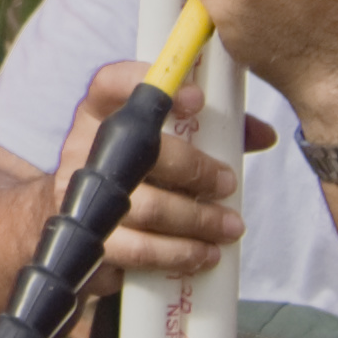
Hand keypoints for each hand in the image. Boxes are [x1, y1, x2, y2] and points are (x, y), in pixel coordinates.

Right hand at [47, 57, 274, 286]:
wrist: (73, 225)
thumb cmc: (132, 173)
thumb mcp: (161, 142)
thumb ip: (210, 131)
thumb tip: (264, 134)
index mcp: (99, 111)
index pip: (113, 83)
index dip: (149, 84)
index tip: (196, 100)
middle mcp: (82, 147)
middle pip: (140, 150)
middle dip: (194, 169)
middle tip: (228, 183)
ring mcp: (79, 195)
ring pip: (146, 206)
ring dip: (197, 219)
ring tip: (228, 226)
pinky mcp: (90, 240)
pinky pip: (139, 249)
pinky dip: (179, 253)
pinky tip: (204, 253)